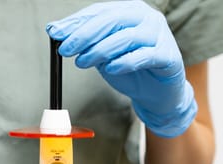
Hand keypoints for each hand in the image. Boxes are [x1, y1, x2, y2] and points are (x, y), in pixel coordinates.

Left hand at [46, 0, 196, 137]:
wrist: (156, 92)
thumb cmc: (129, 68)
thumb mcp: (101, 53)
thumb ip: (83, 41)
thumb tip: (54, 29)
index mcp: (129, 11)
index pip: (99, 11)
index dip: (75, 22)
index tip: (55, 33)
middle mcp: (146, 18)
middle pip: (111, 20)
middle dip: (84, 35)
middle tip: (65, 49)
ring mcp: (159, 35)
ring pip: (126, 37)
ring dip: (99, 50)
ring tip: (81, 63)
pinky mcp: (168, 55)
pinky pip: (144, 56)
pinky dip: (124, 62)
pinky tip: (110, 69)